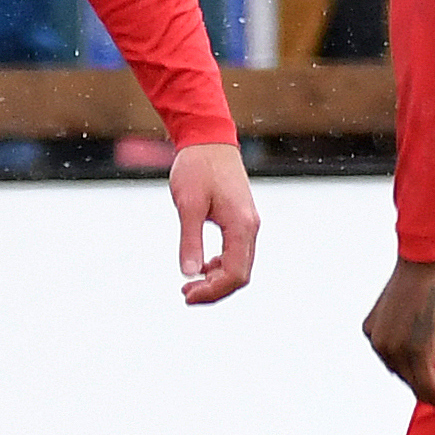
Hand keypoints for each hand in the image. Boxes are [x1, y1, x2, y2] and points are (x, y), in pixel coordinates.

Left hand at [168, 140, 259, 304]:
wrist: (208, 139)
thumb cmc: (197, 168)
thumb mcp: (188, 204)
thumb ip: (190, 240)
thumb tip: (189, 273)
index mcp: (241, 226)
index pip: (235, 273)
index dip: (212, 291)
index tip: (187, 294)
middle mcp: (250, 227)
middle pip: (240, 274)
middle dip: (214, 290)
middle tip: (185, 294)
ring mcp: (248, 224)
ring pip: (240, 265)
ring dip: (217, 280)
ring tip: (190, 284)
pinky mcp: (241, 220)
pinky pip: (236, 252)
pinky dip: (220, 266)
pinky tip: (201, 266)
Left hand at [363, 254, 434, 413]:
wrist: (427, 254)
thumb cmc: (427, 268)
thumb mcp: (415, 302)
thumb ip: (417, 324)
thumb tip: (431, 334)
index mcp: (375, 333)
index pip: (400, 366)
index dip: (427, 376)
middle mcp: (380, 344)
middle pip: (411, 380)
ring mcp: (395, 351)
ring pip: (422, 389)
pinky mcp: (416, 352)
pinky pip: (432, 388)